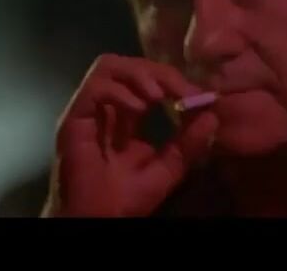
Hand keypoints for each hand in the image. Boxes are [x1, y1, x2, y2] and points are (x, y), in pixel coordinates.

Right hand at [42, 54, 218, 216]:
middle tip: (182, 90)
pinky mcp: (74, 119)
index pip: (148, 80)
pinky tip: (139, 109)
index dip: (173, 81)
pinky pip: (94, 88)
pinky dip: (119, 92)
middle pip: (130, 66)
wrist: (98, 220)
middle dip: (160, 73)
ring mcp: (89, 110)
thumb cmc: (126, 199)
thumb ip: (188, 143)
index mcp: (127, 115)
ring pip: (109, 66)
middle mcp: (106, 107)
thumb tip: (212, 115)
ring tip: (159, 96)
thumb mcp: (168, 169)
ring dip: (138, 74)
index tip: (198, 95)